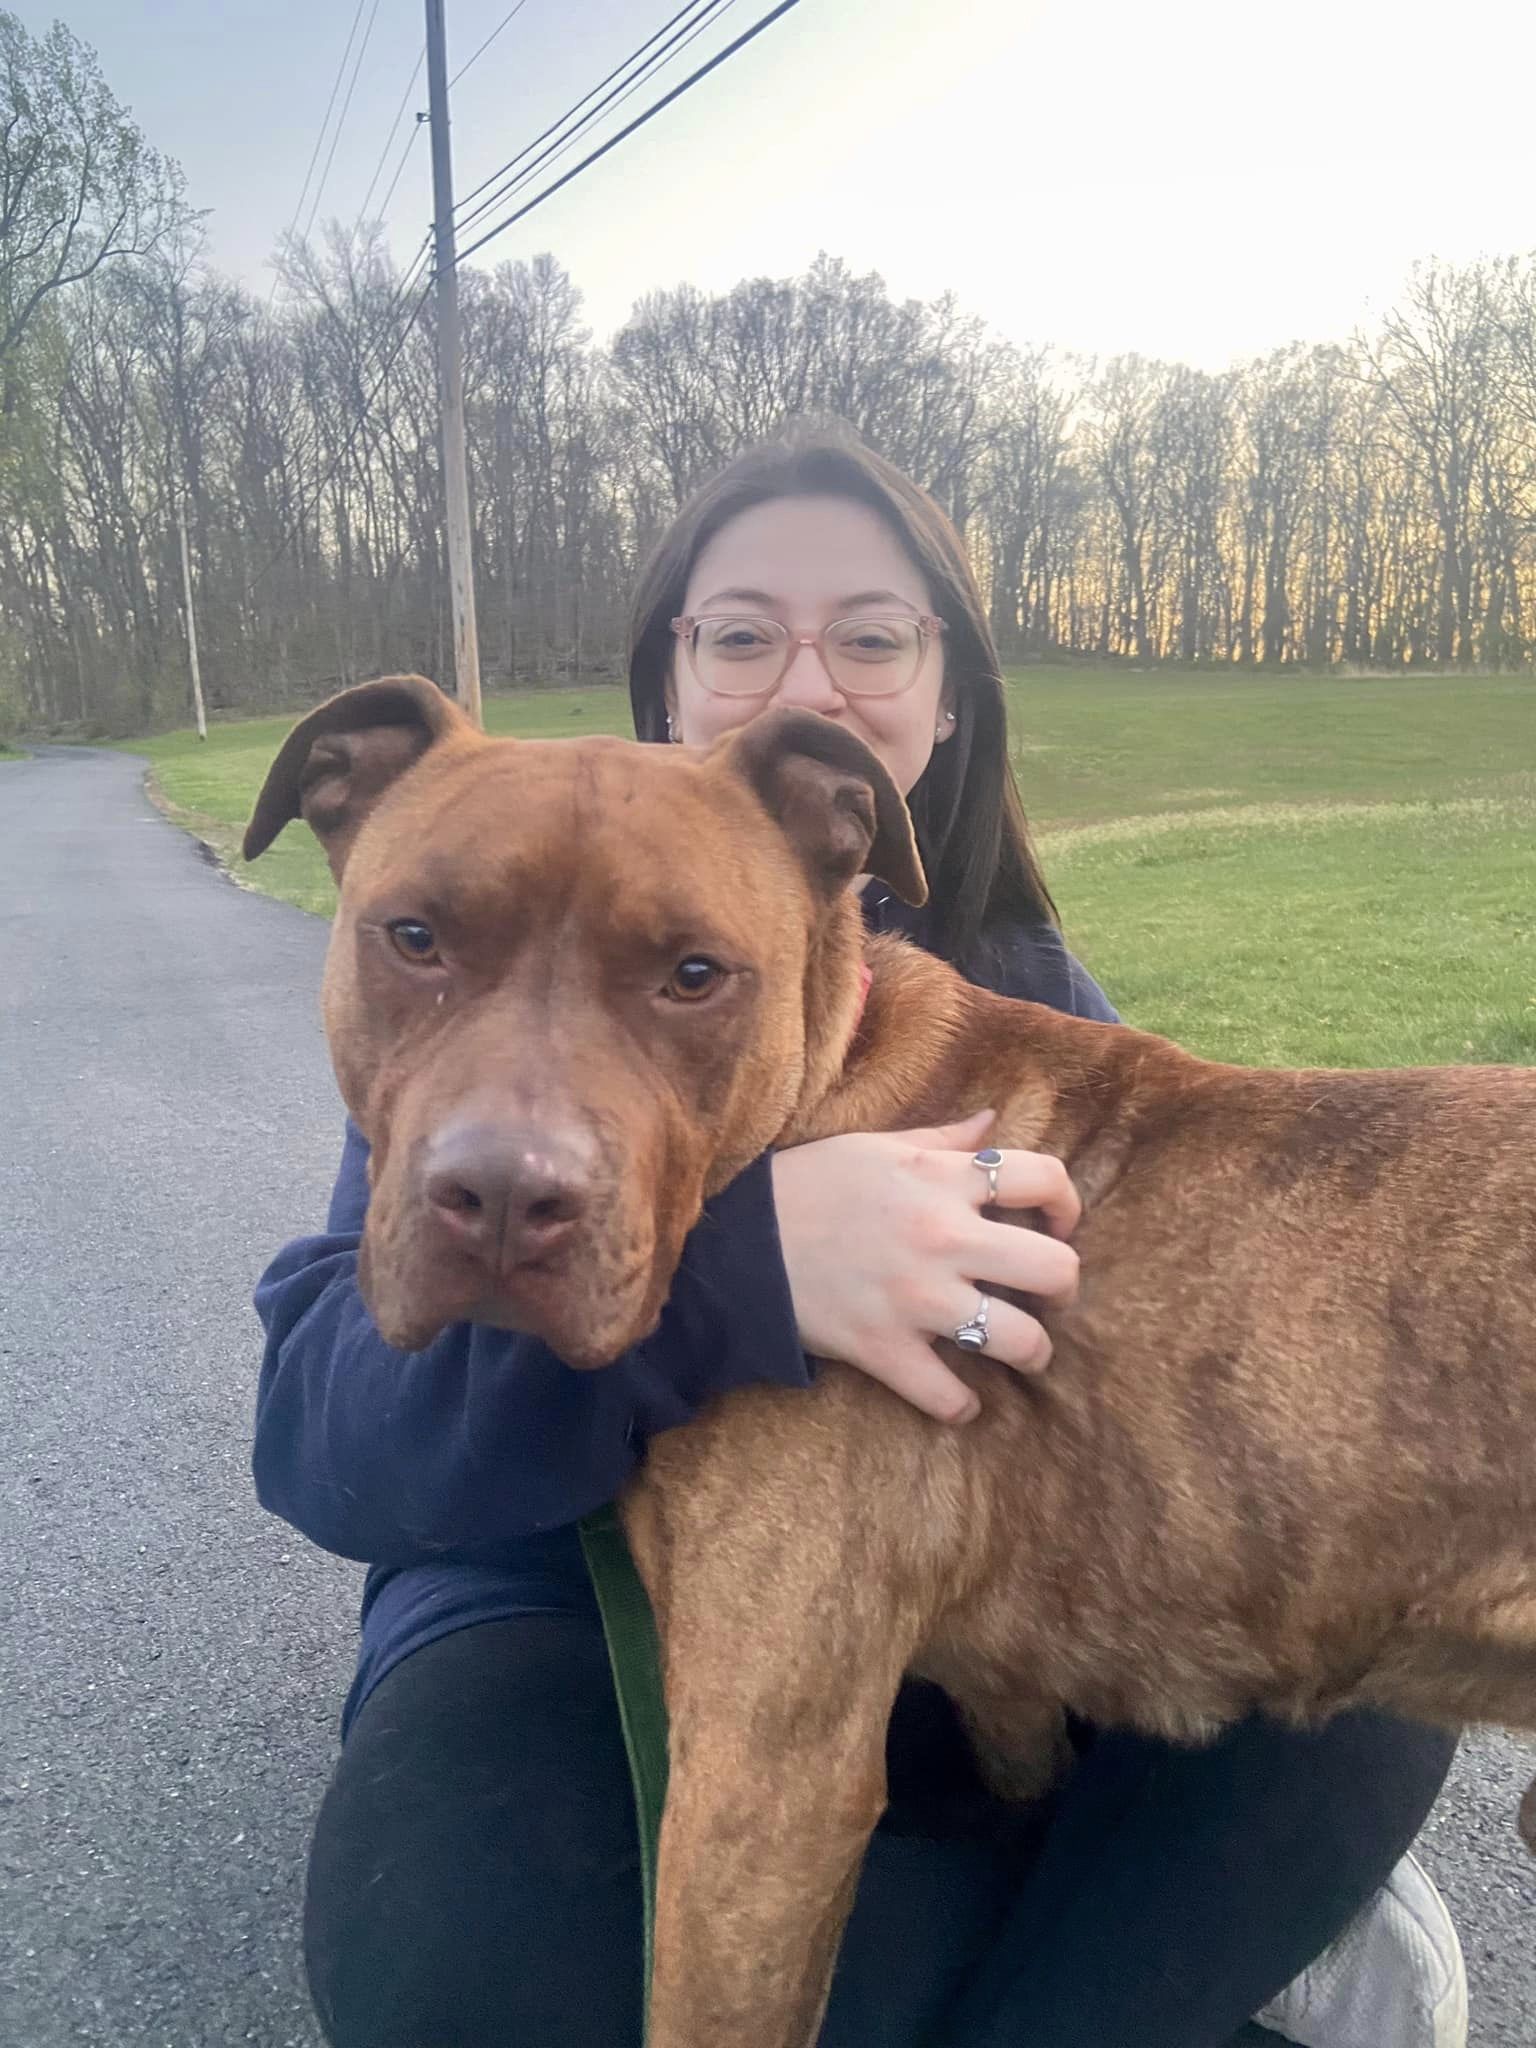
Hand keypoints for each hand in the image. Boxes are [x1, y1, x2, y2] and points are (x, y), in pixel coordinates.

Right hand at [770, 1110, 1080, 1424]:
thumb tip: (992, 1122)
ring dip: (1032, 1353)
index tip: (1058, 1224)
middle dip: (1064, 1288)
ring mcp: (917, 1298)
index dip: (1067, 1204)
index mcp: (944, 1179)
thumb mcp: (877, 1146)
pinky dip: (961, 1406)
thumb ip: (943, 1140)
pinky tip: (960, 1399)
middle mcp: (943, 1237)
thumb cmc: (807, 1184)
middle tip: (1049, 1297)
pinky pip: (949, 1396)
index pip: (1044, 1178)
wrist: (736, 1240)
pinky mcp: (885, 1349)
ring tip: (1022, 1353)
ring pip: (1020, 1340)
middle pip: (1054, 1268)